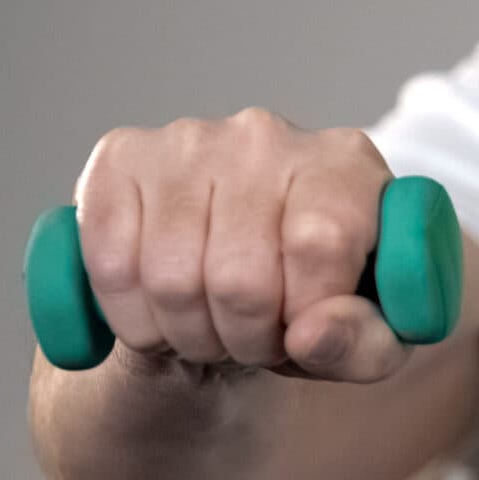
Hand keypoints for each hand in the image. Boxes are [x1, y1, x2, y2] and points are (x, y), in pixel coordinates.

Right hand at [71, 107, 411, 382]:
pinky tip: (162, 311)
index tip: (305, 331)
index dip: (307, 317)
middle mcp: (267, 136)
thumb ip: (364, 343)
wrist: (238, 285)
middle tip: (253, 340)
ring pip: (171, 281)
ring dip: (189, 336)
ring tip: (213, 327)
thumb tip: (313, 333)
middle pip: (240, 279)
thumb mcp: (367, 342)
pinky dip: (134, 319)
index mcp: (346, 166)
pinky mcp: (119, 157)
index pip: (320, 244)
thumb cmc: (314, 305)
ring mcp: (188, 139)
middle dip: (245, 340)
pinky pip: (110, 265)